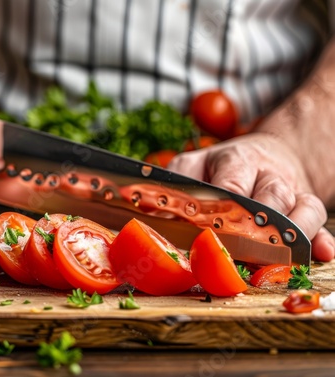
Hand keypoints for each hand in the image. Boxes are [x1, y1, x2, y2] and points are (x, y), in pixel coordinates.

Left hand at [168, 132, 334, 261]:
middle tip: (246, 249)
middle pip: (273, 196)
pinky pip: (320, 222)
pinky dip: (321, 238)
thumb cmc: (219, 167)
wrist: (261, 153)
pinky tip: (322, 253)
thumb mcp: (191, 166)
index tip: (213, 233)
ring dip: (294, 233)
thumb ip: (174, 186)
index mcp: (236, 162)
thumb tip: (155, 214)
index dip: (226, 211)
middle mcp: (268, 174)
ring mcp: (291, 189)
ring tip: (283, 255)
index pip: (234, 185)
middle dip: (261, 225)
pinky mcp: (304, 204)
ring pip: (303, 207)